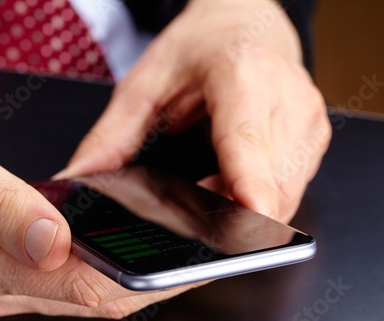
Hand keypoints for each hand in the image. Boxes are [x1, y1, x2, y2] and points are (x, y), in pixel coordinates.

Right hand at [0, 95, 198, 317]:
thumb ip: (2, 205)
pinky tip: (112, 244)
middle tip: (193, 261)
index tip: (185, 269)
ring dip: (123, 275)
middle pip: (89, 296)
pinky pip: (59, 275)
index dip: (141, 282)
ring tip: (165, 253)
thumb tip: (56, 241)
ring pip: (77, 289)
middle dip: (146, 284)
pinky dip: (94, 264)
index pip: (83, 287)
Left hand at [57, 0, 330, 222]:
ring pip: (283, 195)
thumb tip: (80, 177)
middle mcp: (288, 101)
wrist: (244, 25)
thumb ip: (112, 135)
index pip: (247, 143)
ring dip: (243, 210)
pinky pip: (290, 191)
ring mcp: (308, 124)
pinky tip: (229, 187)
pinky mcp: (314, 141)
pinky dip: (256, 201)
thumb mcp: (143, 84)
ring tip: (207, 189)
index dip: (247, 187)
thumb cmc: (199, 48)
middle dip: (228, 211)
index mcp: (244, 76)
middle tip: (189, 205)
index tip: (243, 222)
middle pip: (267, 184)